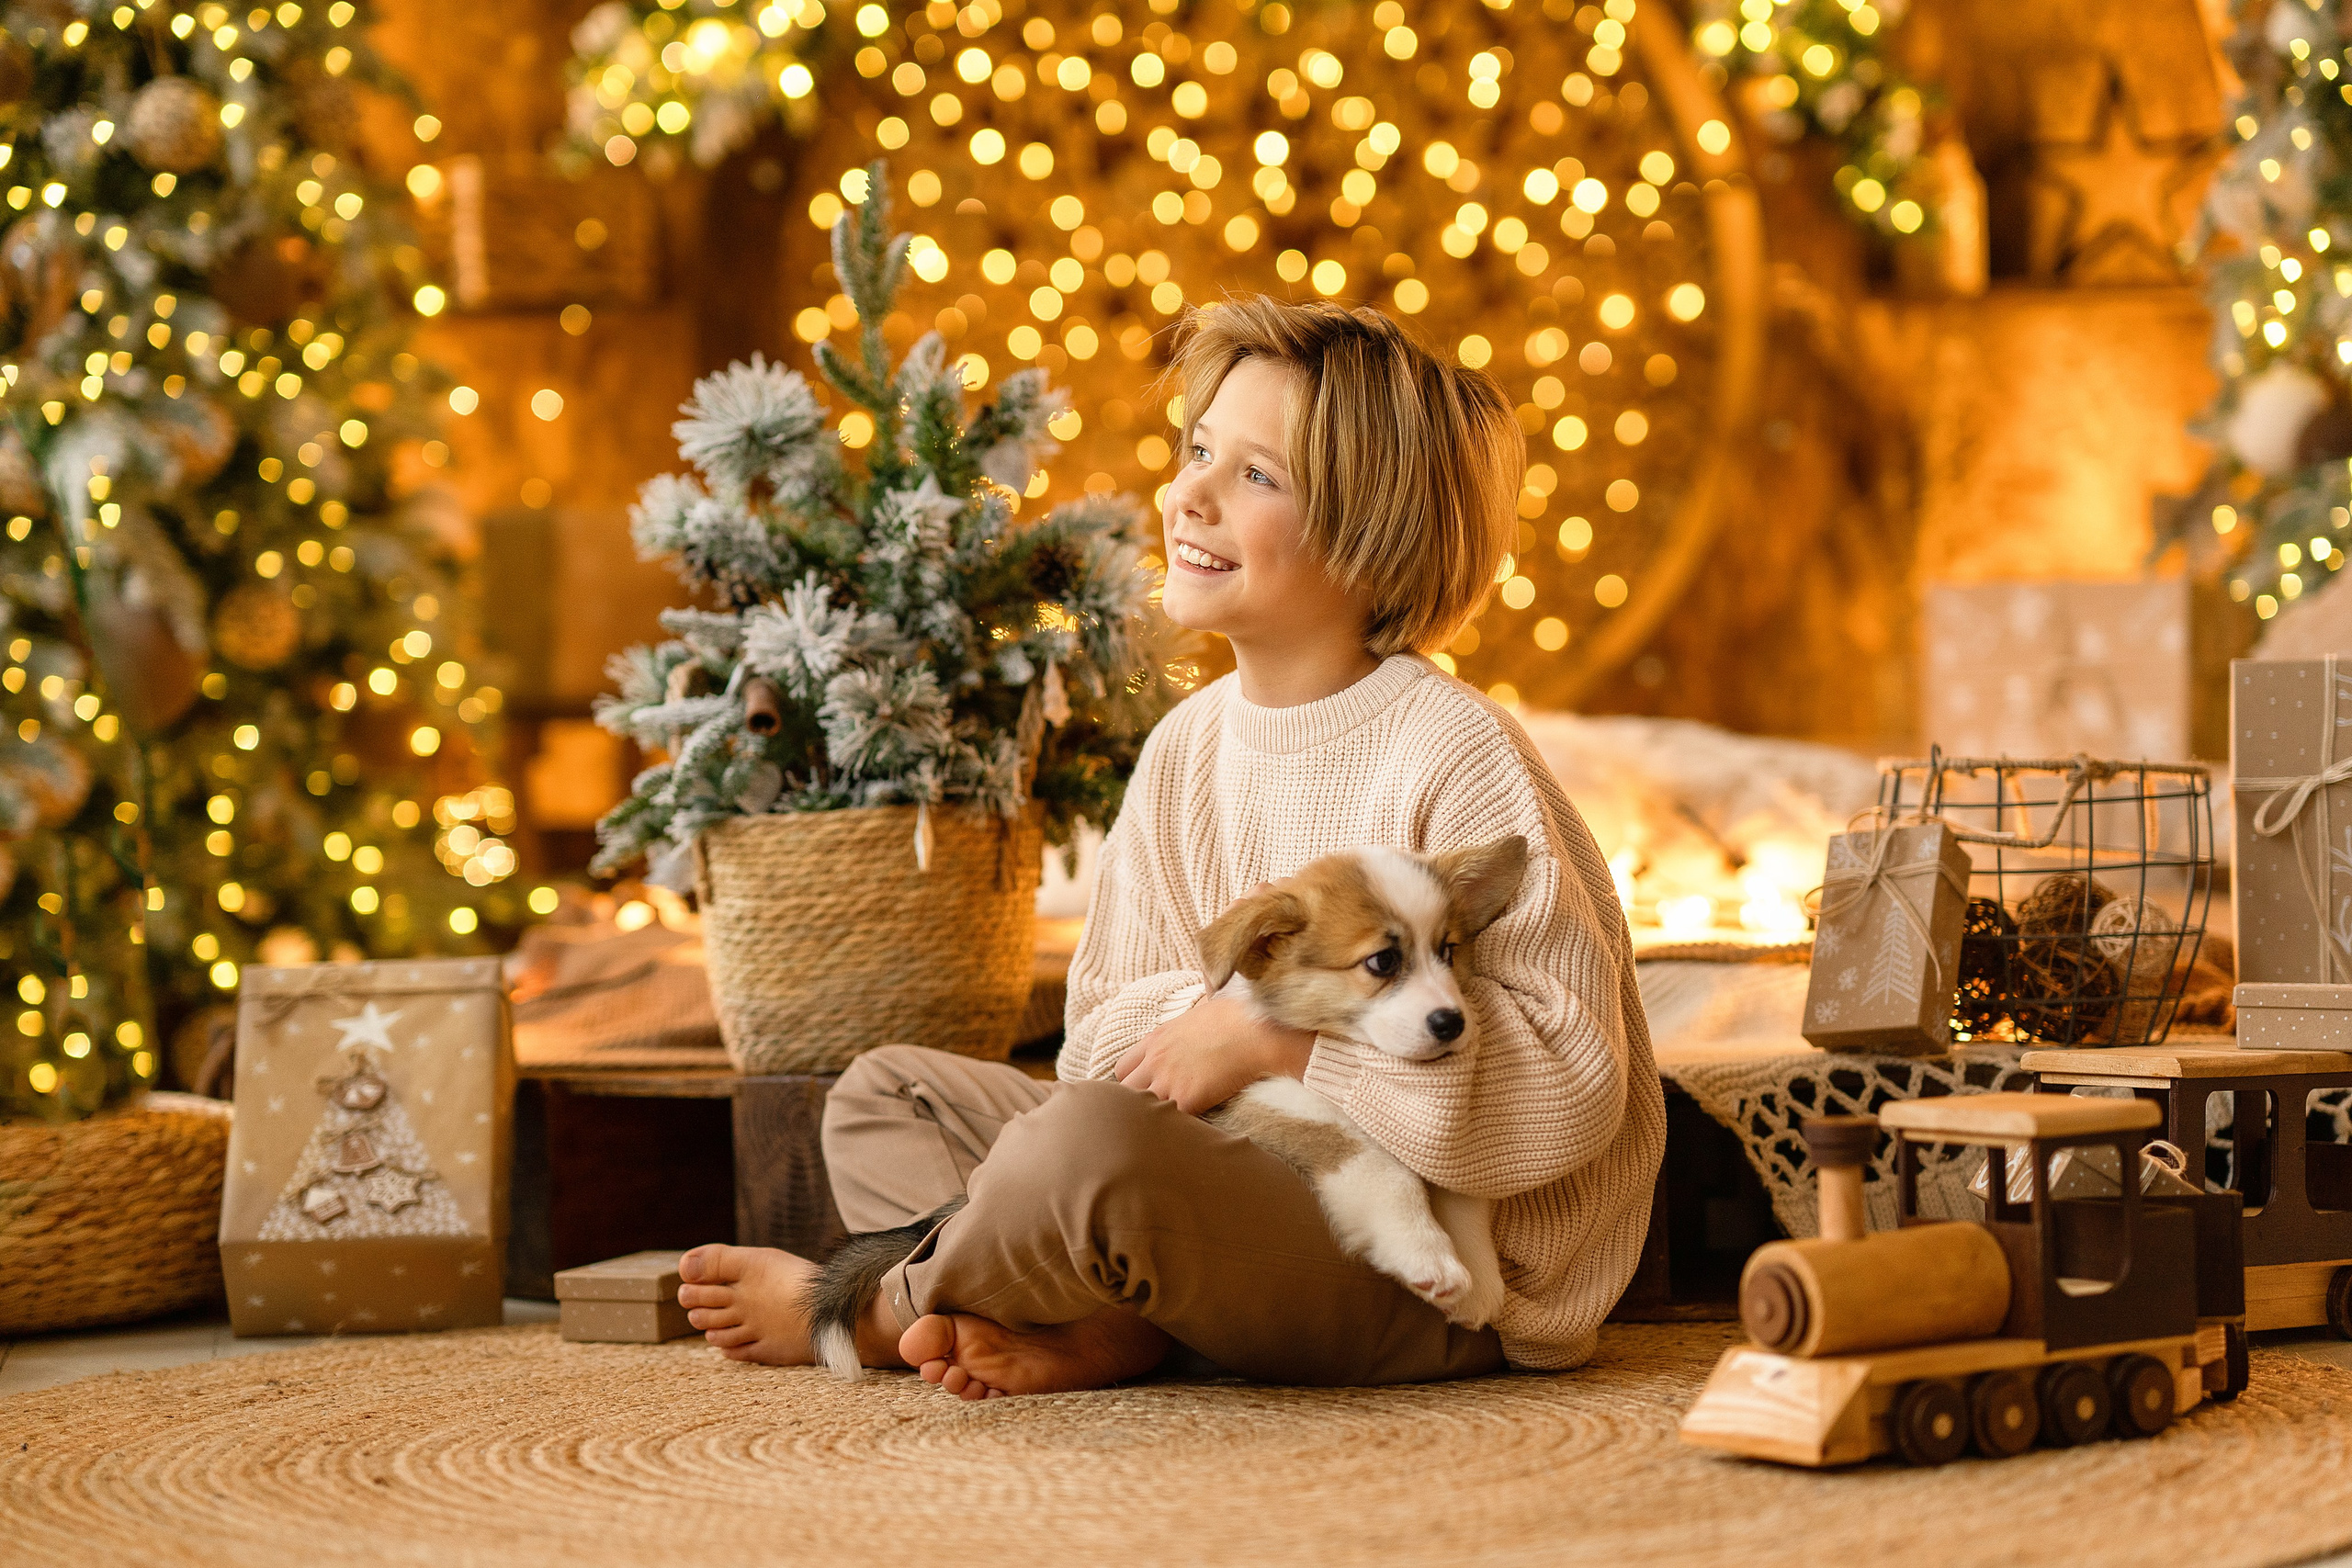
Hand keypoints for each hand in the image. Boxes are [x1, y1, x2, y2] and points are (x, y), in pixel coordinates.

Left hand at [1115, 991, 1314, 1114]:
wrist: (1256, 1033)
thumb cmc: (1236, 1018)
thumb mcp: (1198, 1015)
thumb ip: (1183, 1030)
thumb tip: (1192, 1031)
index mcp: (1157, 1040)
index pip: (1123, 1068)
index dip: (1133, 1081)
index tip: (1146, 1089)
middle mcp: (1156, 1061)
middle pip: (1125, 1092)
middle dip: (1137, 1103)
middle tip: (1155, 1112)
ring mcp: (1168, 1082)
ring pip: (1144, 1110)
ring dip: (1155, 1117)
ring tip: (1169, 1127)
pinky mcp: (1187, 1100)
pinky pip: (1171, 1122)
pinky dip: (1178, 1128)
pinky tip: (1188, 1131)